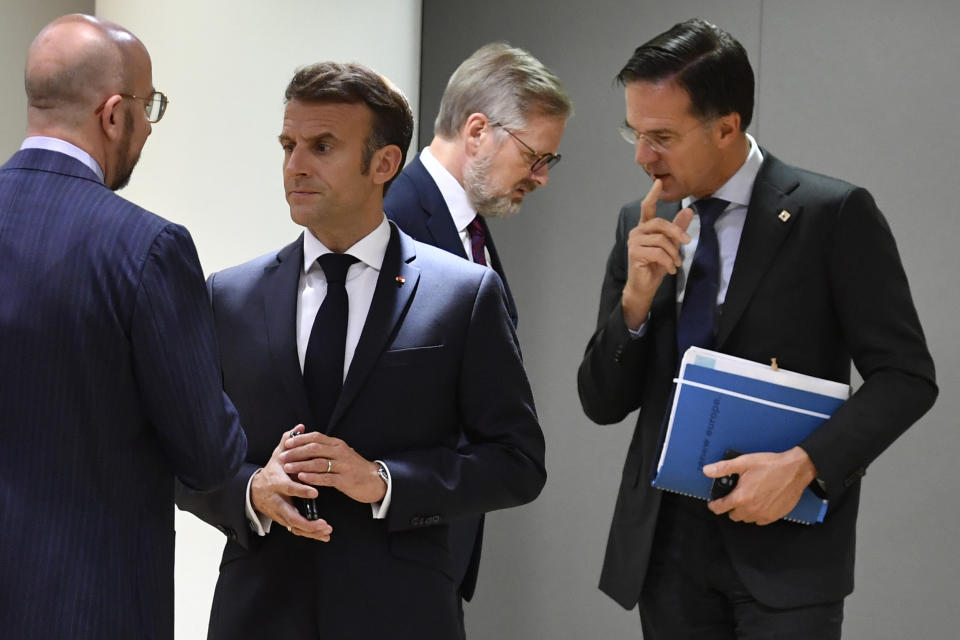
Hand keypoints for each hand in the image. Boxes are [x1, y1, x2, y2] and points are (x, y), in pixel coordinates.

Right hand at [250, 425, 332, 540]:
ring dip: (311, 530)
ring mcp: (279, 513)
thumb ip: (289, 441)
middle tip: (324, 523)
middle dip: (307, 521)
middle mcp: (277, 500)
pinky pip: (297, 530)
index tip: (315, 492)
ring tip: (326, 530)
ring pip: (294, 526)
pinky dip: (310, 534)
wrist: (255, 490)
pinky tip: (324, 535)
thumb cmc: (272, 471)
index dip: (301, 490)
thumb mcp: (278, 455)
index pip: (288, 488)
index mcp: (276, 483)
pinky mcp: (284, 521)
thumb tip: (300, 427)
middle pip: (290, 515)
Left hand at [280, 431, 386, 503]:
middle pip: (314, 448)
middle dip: (296, 452)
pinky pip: (325, 477)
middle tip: (282, 456)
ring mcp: (343, 465)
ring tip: (287, 467)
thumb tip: (306, 445)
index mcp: (337, 444)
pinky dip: (312, 477)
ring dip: (300, 464)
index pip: (316, 437)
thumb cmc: (355, 468)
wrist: (375, 480)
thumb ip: (327, 450)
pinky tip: (302, 478)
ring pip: (318, 462)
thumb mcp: (342, 454)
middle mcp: (340, 452)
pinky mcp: (345, 479)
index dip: (300, 439)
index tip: (287, 443)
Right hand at [622, 179, 693, 328]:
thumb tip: (689, 210)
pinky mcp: (635, 253)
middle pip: (660, 223)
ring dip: (673, 253)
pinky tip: (669, 269)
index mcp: (645, 228)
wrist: (644, 287)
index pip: (647, 208)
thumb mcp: (670, 246)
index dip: (653, 195)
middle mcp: (637, 232)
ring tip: (675, 263)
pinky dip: (668, 262)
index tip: (659, 182)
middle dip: (676, 233)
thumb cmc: (655, 266)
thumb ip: (678, 229)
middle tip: (687, 243)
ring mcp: (634, 242)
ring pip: (661, 240)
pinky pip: (658, 253)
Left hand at [703, 446, 817, 524]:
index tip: (713, 503)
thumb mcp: (744, 462)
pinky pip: (760, 520)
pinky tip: (759, 502)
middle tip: (735, 495)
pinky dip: (757, 514)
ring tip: (748, 498)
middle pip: (733, 515)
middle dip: (731, 507)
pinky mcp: (774, 516)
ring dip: (744, 511)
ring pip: (746, 519)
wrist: (795, 470)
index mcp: (741, 497)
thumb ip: (723, 468)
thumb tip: (707, 471)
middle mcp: (751, 509)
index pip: (720, 508)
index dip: (714, 505)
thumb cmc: (771, 465)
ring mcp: (763, 514)